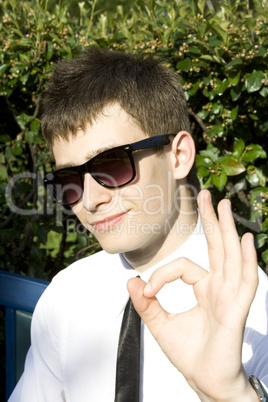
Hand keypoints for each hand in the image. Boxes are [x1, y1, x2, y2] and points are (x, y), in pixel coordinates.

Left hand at [128, 189, 258, 401]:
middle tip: (208, 196)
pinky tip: (244, 239)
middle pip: (217, 246)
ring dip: (228, 230)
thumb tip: (129, 281)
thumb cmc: (190, 355)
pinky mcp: (237, 309)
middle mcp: (219, 287)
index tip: (145, 292)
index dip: (161, 275)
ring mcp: (230, 295)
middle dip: (212, 220)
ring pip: (231, 256)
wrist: (205, 381)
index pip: (183, 266)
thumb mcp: (160, 325)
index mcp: (204, 288)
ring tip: (224, 205)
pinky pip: (246, 281)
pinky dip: (247, 260)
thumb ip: (146, 304)